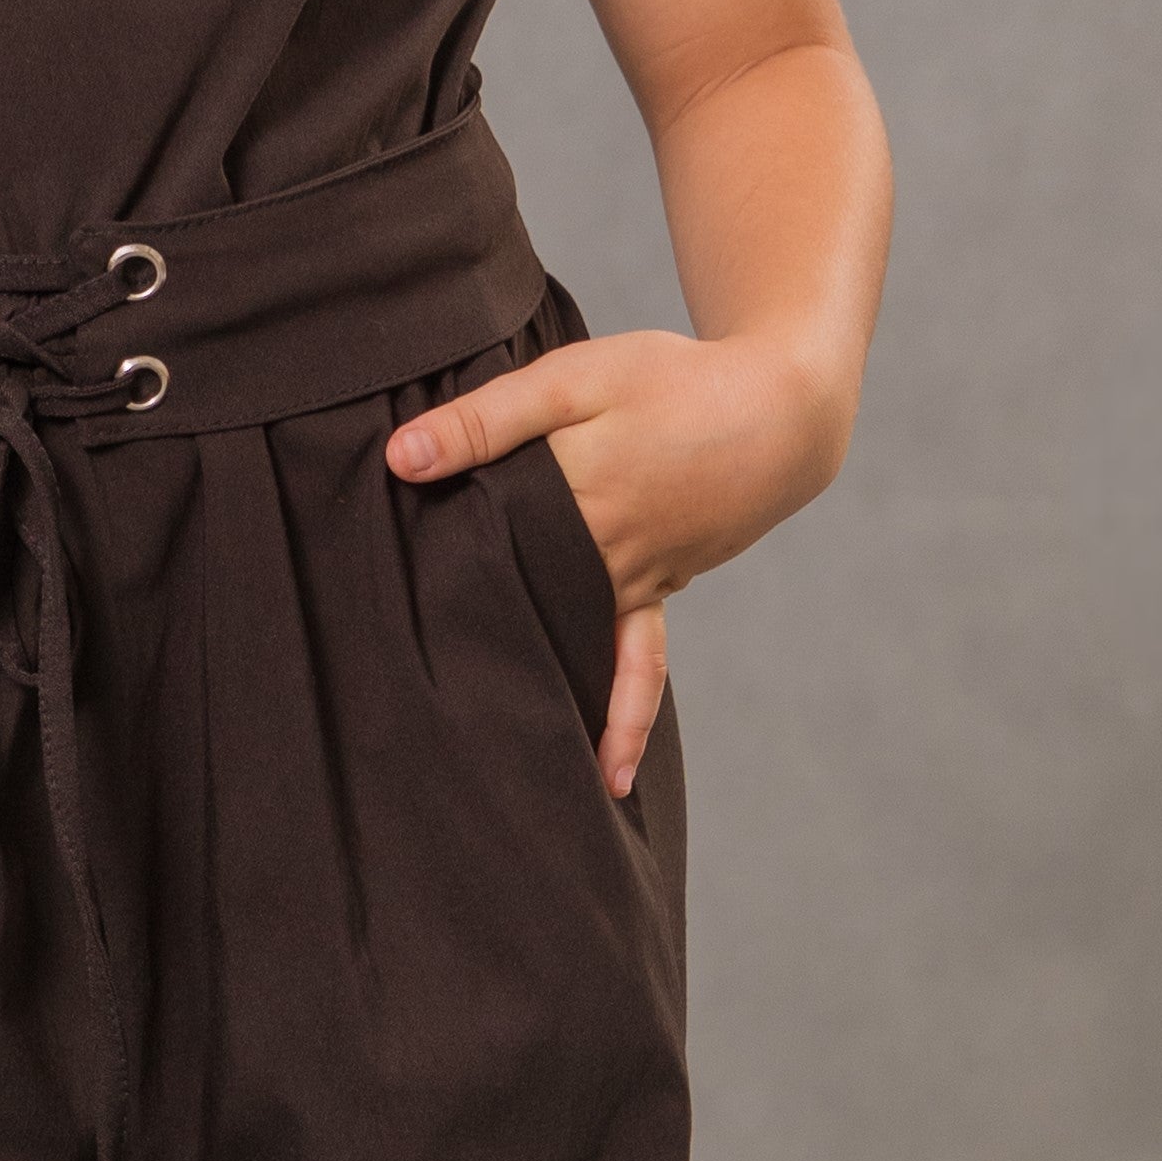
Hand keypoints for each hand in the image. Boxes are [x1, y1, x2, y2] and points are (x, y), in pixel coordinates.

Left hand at [380, 326, 851, 801]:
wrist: (781, 409)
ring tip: (520, 781)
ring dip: (556, 711)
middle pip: (528, 613)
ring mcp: (643, 578)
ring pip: (583, 652)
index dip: (437, 584)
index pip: (487, 552)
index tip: (380, 637)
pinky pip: (643, 666)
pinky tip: (609, 770)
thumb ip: (488, 418)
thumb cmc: (673, 381)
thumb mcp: (576, 379)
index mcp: (575, 495)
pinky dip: (626, 716)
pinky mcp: (667, 588)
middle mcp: (608, 552)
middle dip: (480, 669)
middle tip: (424, 741)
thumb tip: (402, 459)